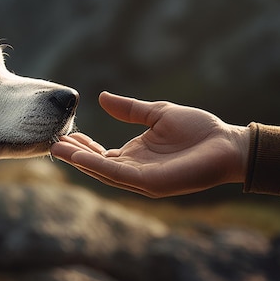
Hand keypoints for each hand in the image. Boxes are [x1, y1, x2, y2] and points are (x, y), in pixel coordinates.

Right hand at [51, 92, 249, 197]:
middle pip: (97, 165)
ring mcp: (142, 179)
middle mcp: (135, 169)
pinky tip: (81, 156)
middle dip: (75, 155)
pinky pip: (118, 175)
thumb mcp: (158, 114)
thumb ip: (130, 109)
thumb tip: (102, 97)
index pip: (102, 155)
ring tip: (58, 148)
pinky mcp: (150, 183)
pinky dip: (98, 166)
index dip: (83, 146)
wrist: (227, 143)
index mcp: (136, 155)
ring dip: (80, 161)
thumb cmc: (199, 130)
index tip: (66, 132)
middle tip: (52, 143)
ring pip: (103, 171)